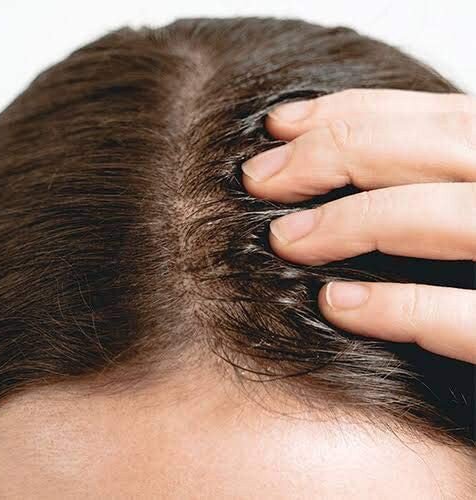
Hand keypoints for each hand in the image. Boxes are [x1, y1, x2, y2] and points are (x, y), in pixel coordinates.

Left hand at [242, 89, 475, 362]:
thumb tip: (325, 152)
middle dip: (337, 152)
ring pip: (452, 217)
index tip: (279, 124)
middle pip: (442, 147)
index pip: (438, 116)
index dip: (352, 111)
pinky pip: (471, 320)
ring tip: (284, 240)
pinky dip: (399, 308)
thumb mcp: (463, 213)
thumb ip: (428, 184)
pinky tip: (334, 304)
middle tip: (259, 176)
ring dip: (353, 222)